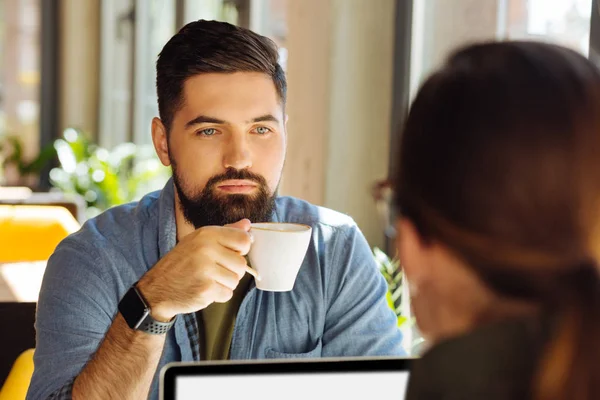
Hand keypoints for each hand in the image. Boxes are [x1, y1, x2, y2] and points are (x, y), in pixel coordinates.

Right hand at [136, 219, 253, 320]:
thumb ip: (225, 232)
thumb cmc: (181, 264)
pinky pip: (227, 294)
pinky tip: (204, 289)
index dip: (241, 250)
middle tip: (213, 271)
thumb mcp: (199, 241)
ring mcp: (206, 269)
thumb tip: (247, 225)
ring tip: (207, 280)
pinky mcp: (206, 289)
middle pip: (242, 264)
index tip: (229, 255)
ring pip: (236, 280)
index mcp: (207, 234)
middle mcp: (206, 249)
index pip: (244, 240)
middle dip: (231, 271)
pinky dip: (218, 296)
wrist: (156, 289)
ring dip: (224, 284)